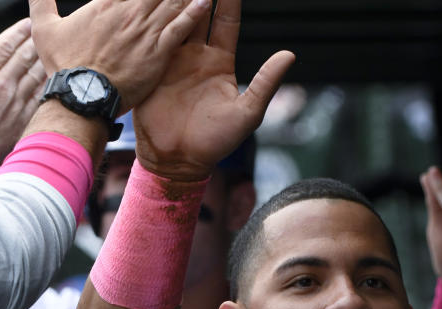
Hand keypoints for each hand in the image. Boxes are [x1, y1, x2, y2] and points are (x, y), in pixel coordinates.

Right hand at [0, 22, 46, 173]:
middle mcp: (2, 86)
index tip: (27, 23)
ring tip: (54, 52)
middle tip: (45, 32)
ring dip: (46, 61)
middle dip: (36, 41)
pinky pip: (40, 100)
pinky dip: (48, 86)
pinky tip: (54, 81)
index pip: (6, 44)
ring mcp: (15, 105)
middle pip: (26, 56)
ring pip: (37, 76)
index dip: (18, 31)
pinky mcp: (22, 123)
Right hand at [28, 0, 212, 112]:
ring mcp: (144, 31)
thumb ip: (40, 1)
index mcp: (105, 3)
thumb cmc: (63, 66)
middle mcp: (129, 12)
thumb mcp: (44, 28)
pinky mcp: (157, 53)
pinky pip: (180, 28)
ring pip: (171, 2)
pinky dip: (194, 12)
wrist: (80, 98)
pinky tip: (206, 1)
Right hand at [132, 0, 294, 180]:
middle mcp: (196, 56)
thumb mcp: (246, 113)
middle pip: (199, 12)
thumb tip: (289, 56)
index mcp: (220, 62)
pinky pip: (152, 38)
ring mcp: (172, 60)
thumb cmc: (216, 142)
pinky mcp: (151, 67)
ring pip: (174, 19)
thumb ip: (265, 83)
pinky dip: (152, 18)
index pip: (226, 21)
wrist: (178, 160)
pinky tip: (152, 2)